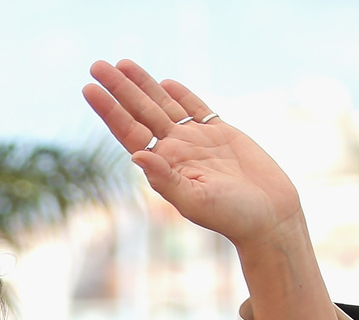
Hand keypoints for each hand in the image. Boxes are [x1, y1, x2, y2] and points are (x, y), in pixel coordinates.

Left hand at [84, 60, 304, 251]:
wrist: (269, 216)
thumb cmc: (231, 216)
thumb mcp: (194, 201)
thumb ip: (165, 179)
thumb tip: (136, 155)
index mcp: (164, 166)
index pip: (129, 132)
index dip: (109, 110)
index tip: (89, 89)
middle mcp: (176, 151)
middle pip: (141, 112)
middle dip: (119, 88)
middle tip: (96, 65)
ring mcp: (197, 141)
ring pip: (164, 105)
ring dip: (144, 84)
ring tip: (122, 63)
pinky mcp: (221, 133)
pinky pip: (196, 109)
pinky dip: (181, 94)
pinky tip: (165, 83)